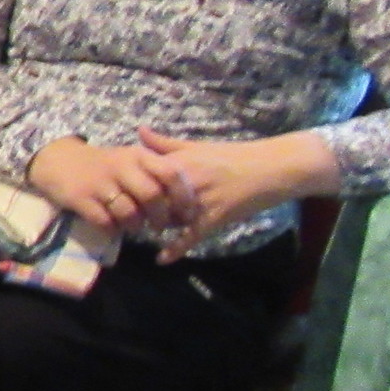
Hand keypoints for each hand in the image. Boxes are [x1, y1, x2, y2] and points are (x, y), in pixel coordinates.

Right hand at [26, 135, 196, 237]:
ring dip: (135, 226)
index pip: (170, 174)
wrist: (58, 160)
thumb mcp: (131, 158)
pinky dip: (113, 229)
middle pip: (152, 196)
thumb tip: (185, 201)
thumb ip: (157, 172)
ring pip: (129, 213)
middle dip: (160, 217)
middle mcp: (121, 167)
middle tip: (159, 226)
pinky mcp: (81, 198)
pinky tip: (113, 227)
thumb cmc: (104, 164)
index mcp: (138, 155)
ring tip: (134, 227)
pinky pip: (105, 222)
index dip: (183, 197)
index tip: (187, 214)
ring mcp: (100, 183)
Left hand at [136, 127, 338, 258]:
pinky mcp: (215, 217)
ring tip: (141, 233)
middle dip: (139, 210)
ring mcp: (201, 201)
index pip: (142, 177)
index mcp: (179, 163)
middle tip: (126, 218)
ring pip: (168, 219)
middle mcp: (186, 182)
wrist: (272, 167)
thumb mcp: (196, 146)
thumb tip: (138, 131)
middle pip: (151, 201)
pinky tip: (162, 259)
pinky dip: (176, 249)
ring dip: (156, 227)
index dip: (128, 188)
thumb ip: (165, 144)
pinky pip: (191, 236)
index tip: (118, 194)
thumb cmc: (232, 156)